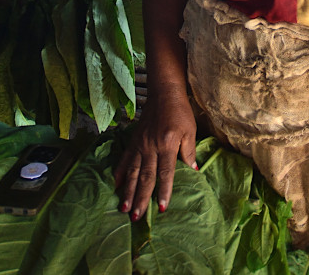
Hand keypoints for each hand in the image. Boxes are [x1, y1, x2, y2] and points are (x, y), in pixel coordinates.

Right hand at [113, 93, 197, 218]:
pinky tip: (115, 185)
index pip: (165, 172)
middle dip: (141, 198)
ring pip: (133, 172)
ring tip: (124, 207)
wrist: (163, 93)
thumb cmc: (180, 112)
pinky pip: (125, 159)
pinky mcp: (133, 141)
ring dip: (128, 191)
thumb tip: (192, 170)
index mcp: (167, 144)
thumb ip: (189, 151)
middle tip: (136, 216)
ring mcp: (140, 144)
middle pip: (146, 177)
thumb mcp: (190, 131)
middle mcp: (151, 146)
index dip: (163, 191)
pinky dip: (120, 173)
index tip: (161, 208)